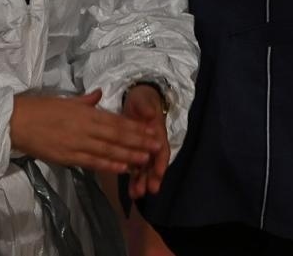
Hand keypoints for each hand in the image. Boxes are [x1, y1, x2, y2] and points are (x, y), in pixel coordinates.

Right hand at [9, 89, 162, 173]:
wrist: (15, 121)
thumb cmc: (38, 108)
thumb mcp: (64, 100)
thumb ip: (84, 100)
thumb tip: (99, 94)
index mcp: (84, 112)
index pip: (115, 121)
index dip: (135, 127)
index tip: (151, 131)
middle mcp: (84, 127)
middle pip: (116, 136)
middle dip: (138, 142)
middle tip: (157, 147)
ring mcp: (76, 144)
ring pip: (107, 151)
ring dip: (128, 156)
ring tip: (145, 159)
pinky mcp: (67, 157)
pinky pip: (91, 162)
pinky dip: (108, 166)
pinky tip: (121, 169)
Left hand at [121, 84, 170, 198]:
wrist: (135, 99)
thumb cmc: (142, 100)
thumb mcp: (143, 100)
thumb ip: (146, 107)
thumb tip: (149, 113)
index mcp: (157, 132)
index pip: (161, 149)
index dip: (161, 161)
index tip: (159, 173)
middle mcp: (152, 144)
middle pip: (154, 163)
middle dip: (152, 177)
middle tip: (149, 190)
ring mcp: (143, 149)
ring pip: (144, 169)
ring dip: (142, 181)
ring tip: (137, 194)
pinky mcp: (133, 152)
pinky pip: (134, 168)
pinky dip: (133, 179)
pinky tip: (130, 191)